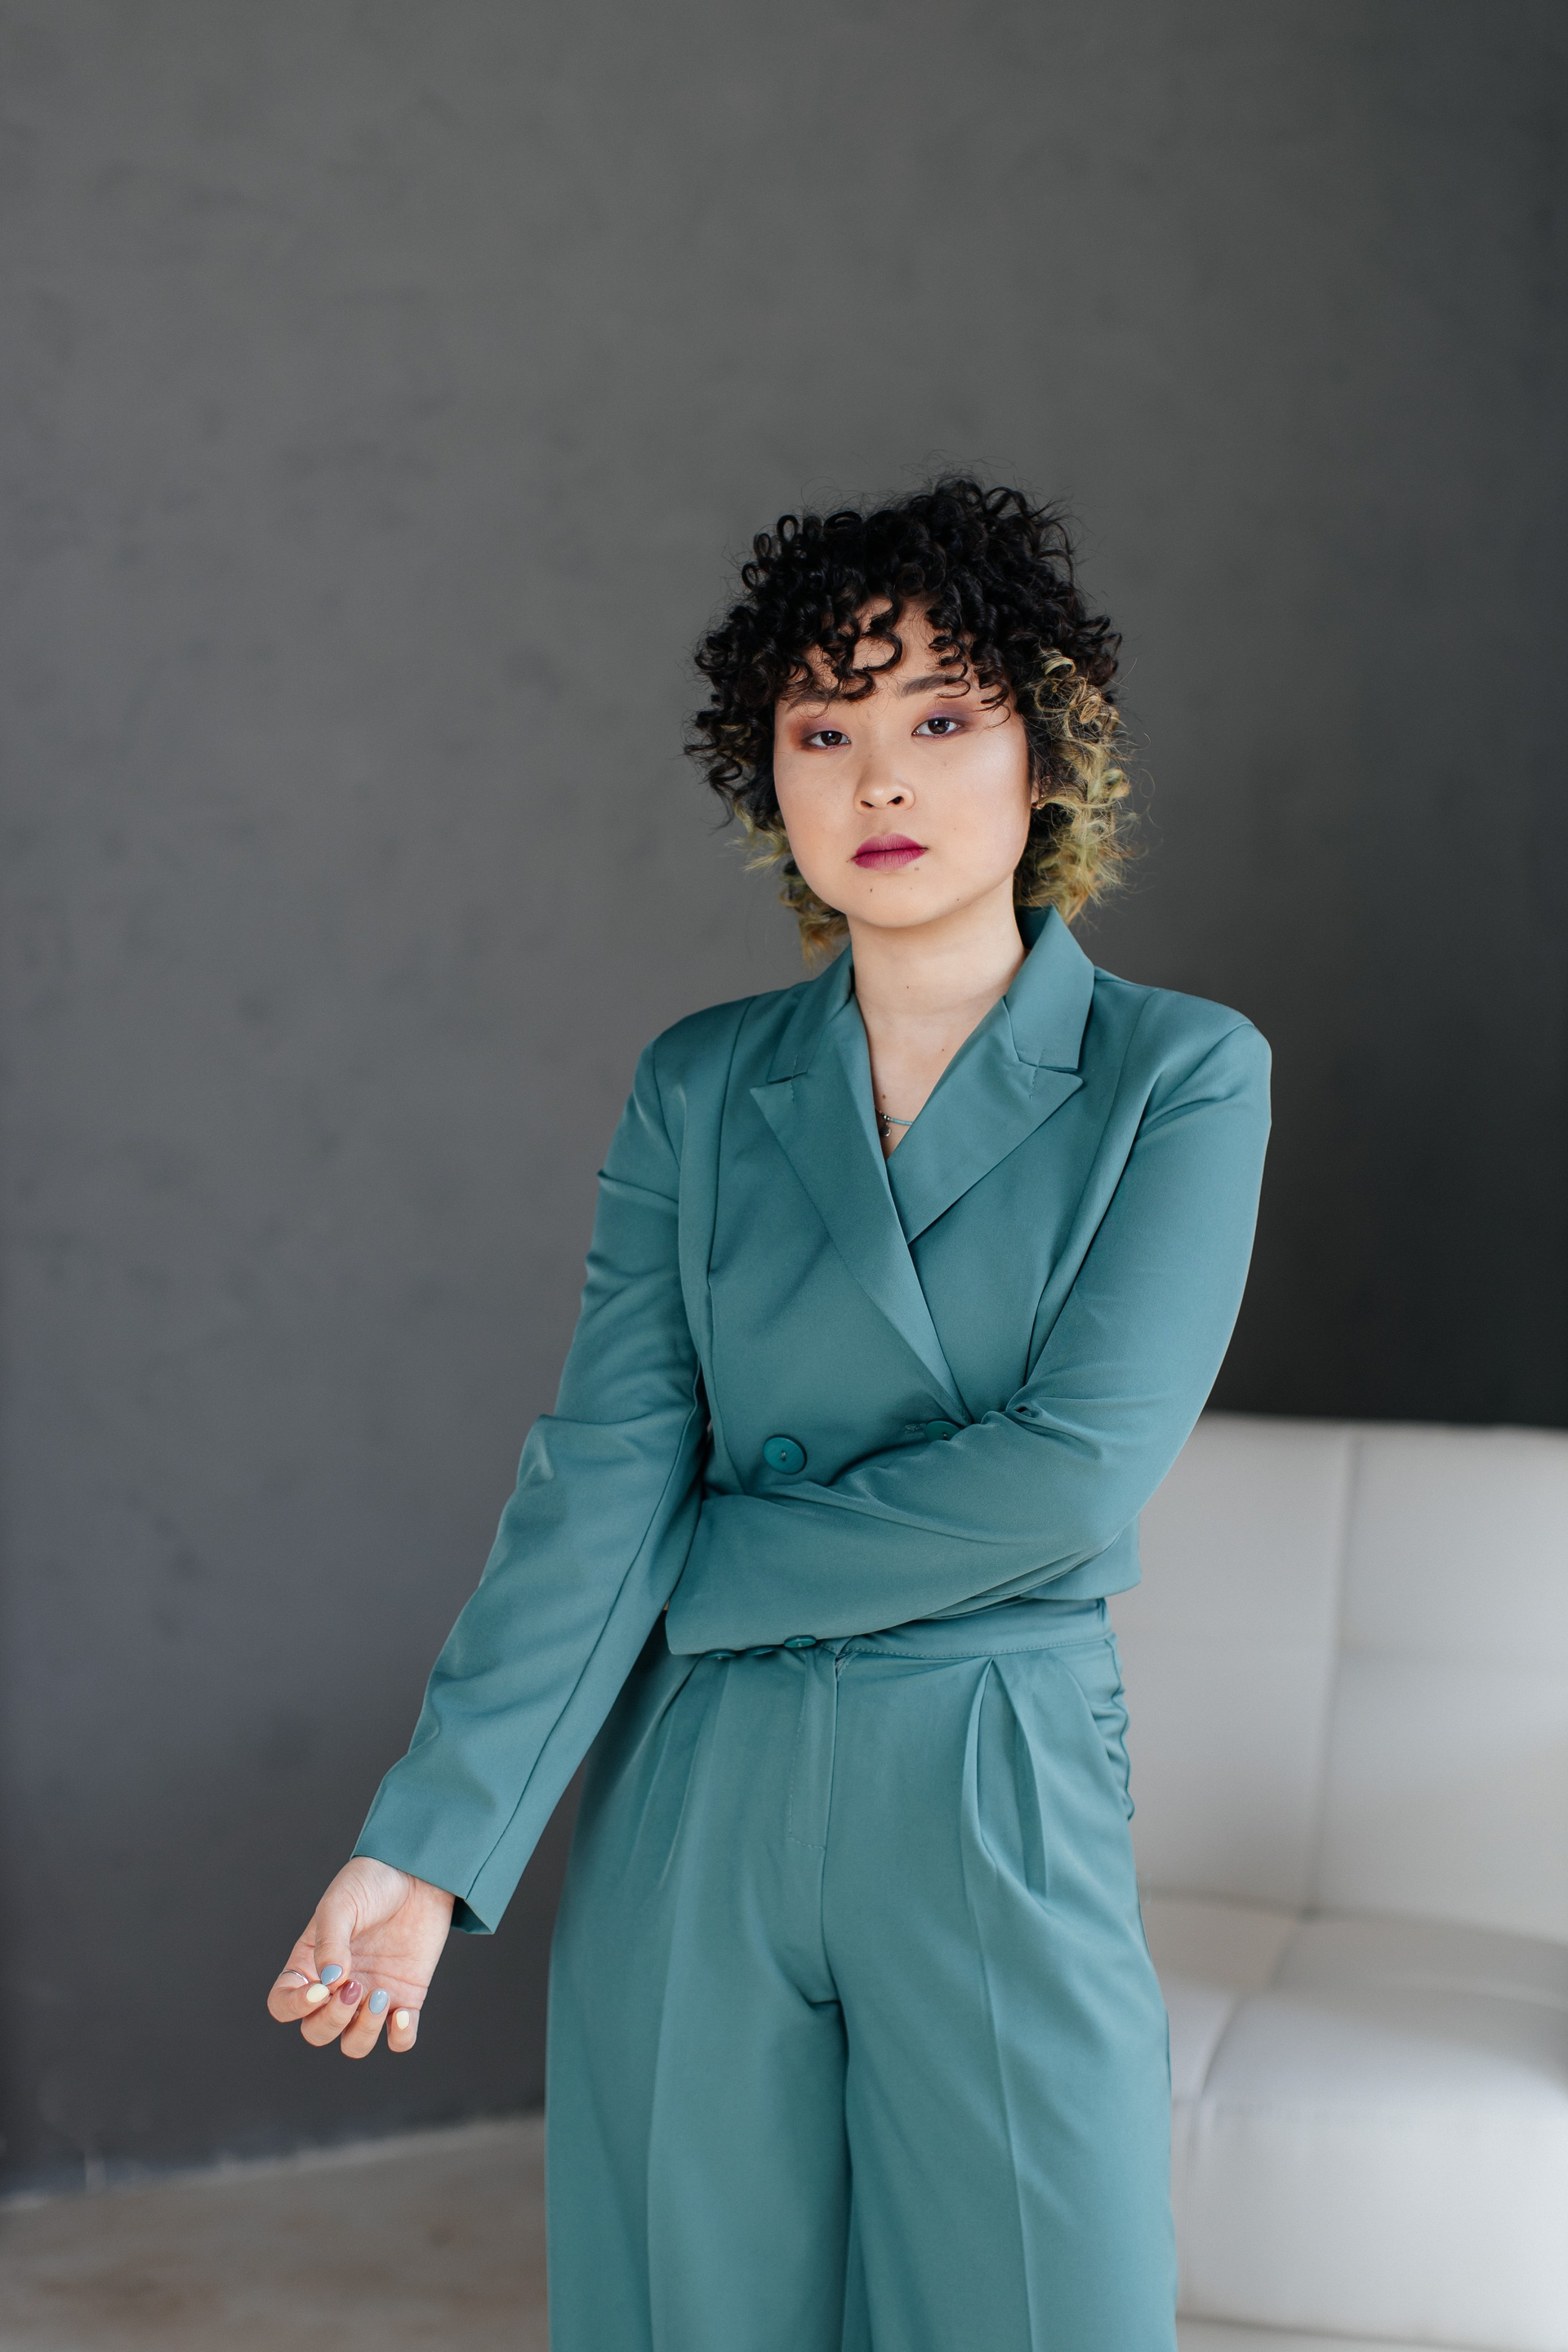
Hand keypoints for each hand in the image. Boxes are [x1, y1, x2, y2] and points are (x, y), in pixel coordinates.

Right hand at [267, 1857, 454, 2058]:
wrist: (420, 1873)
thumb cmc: (372, 1883)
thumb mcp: (341, 1903)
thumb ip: (330, 1942)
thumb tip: (329, 1983)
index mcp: (311, 1964)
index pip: (283, 2004)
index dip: (294, 2007)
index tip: (320, 1989)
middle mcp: (337, 1988)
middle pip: (318, 2031)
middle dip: (332, 2020)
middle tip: (354, 1987)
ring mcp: (371, 1996)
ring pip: (355, 2044)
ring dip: (364, 2031)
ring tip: (380, 1995)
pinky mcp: (406, 1999)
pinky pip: (400, 2040)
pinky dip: (400, 2038)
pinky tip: (403, 2015)